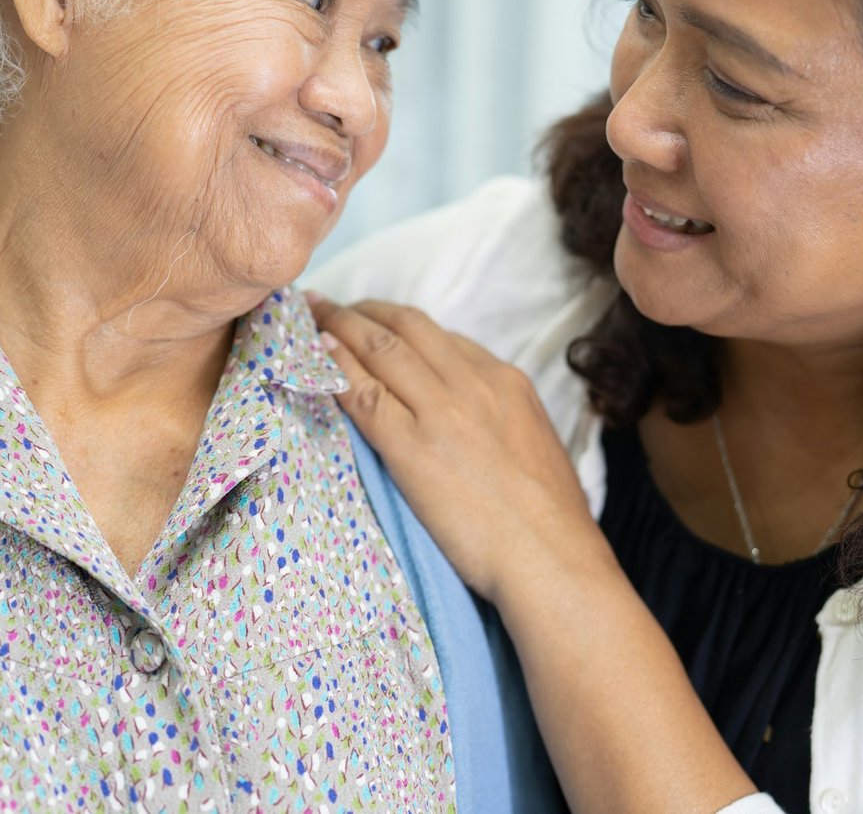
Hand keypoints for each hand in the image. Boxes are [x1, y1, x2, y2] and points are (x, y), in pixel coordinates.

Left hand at [308, 296, 608, 604]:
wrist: (550, 557)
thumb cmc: (550, 520)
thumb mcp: (537, 445)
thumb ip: (503, 418)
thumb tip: (478, 423)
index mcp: (506, 381)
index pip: (441, 337)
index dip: (400, 324)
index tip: (376, 323)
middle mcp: (473, 384)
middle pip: (406, 328)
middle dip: (363, 311)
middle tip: (330, 306)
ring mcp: (441, 412)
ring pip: (379, 349)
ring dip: (339, 328)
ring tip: (312, 320)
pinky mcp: (412, 447)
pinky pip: (363, 394)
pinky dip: (334, 370)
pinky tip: (314, 360)